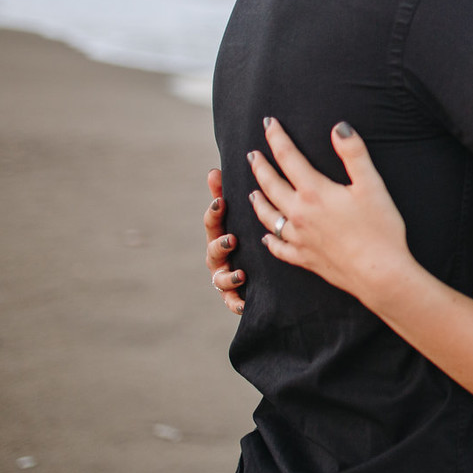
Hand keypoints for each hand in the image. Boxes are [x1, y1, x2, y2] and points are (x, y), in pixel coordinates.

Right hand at [205, 168, 244, 314]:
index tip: (221, 202)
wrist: (261, 272)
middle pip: (213, 251)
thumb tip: (212, 170)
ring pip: (220, 279)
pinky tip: (244, 302)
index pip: (211, 222)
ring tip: (241, 274)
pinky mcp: (234, 296)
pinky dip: (236, 302)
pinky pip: (232, 302)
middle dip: (220, 246)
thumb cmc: (244, 236)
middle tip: (232, 239)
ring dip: (228, 277)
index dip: (214, 212)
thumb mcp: (237, 217)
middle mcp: (218, 257)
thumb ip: (223, 196)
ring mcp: (224, 276)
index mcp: (219, 233)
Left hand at [247, 119, 416, 307]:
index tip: (268, 123)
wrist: (378, 273)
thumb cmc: (380, 228)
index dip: (277, 138)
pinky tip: (266, 238)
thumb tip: (339, 127)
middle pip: (270, 185)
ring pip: (268, 216)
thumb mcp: (372, 185)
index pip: (288, 158)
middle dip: (260, 167)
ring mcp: (298, 238)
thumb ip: (354, 154)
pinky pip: (278, 248)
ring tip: (251, 191)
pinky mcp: (304, 258)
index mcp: (314, 192)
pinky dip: (269, 240)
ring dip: (258, 200)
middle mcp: (299, 214)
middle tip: (252, 154)